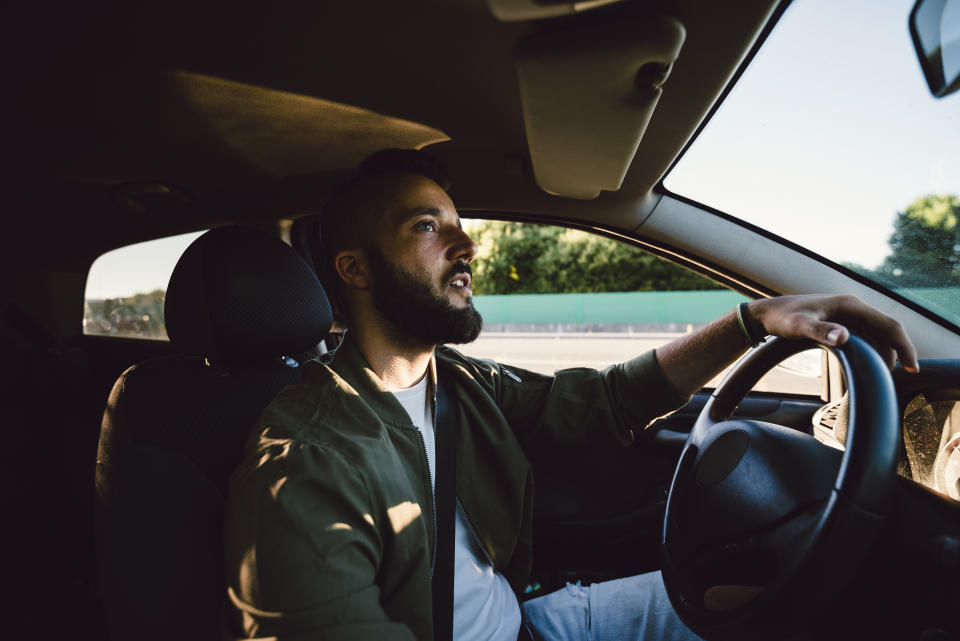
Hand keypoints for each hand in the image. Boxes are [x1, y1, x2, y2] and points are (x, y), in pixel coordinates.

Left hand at [748, 294, 918, 372]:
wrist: (767, 313)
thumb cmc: (782, 318)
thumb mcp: (800, 326)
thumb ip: (821, 331)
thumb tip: (844, 337)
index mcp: (851, 305)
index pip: (888, 324)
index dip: (903, 346)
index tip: (912, 367)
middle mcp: (853, 307)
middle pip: (886, 330)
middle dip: (896, 352)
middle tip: (898, 378)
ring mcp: (848, 314)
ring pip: (876, 334)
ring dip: (883, 353)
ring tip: (882, 375)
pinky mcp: (841, 321)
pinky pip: (864, 336)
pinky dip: (870, 350)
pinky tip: (868, 365)